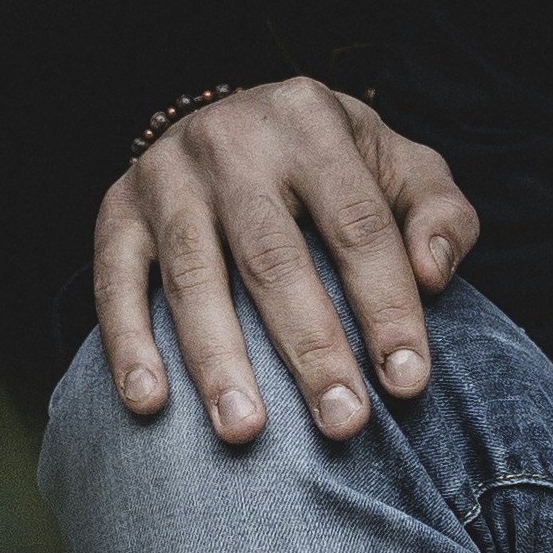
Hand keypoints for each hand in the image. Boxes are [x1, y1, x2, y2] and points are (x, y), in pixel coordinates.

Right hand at [94, 77, 477, 444]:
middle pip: (274, 256)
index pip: (359, 224)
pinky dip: (128, 343)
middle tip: (341, 422)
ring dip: (218, 359)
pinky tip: (151, 402)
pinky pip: (115, 280)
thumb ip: (438, 214)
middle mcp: (232, 140)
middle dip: (310, 347)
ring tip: (244, 431)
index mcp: (312, 121)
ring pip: (194, 275)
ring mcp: (166, 173)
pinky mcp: (117, 209)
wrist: (236, 122)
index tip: (408, 383)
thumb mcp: (399, 168)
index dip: (386, 307)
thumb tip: (433, 274)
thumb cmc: (335, 168)